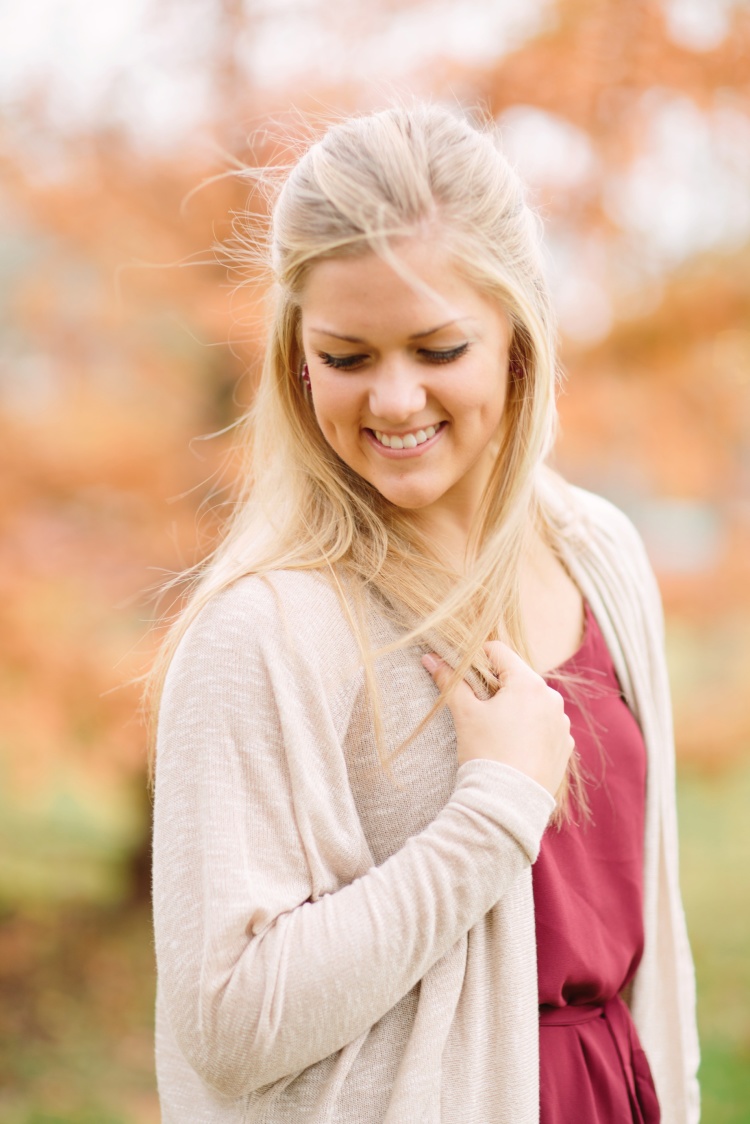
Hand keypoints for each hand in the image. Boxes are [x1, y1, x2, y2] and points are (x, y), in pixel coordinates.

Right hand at [422, 642, 573, 797]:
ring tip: (496, 732)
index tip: (464, 675)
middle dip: (496, 687)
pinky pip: (545, 727)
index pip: (499, 652)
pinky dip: (530, 730)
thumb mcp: (465, 713)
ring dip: (515, 708)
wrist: (508, 803)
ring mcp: (562, 724)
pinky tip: (513, 747)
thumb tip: (430, 659)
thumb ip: (450, 681)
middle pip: (518, 677)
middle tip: (477, 707)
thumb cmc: (485, 753)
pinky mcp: (565, 746)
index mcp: (529, 683)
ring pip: (533, 702)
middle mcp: (552, 698)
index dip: (477, 658)